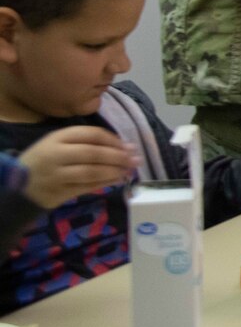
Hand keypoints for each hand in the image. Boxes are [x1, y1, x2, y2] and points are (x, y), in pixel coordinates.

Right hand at [19, 127, 137, 207]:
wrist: (20, 185)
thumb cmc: (44, 160)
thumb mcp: (59, 143)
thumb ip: (87, 142)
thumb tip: (125, 146)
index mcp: (58, 137)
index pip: (92, 134)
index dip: (114, 140)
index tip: (129, 146)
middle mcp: (57, 154)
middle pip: (94, 153)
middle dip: (118, 157)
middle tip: (135, 160)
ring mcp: (57, 175)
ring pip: (92, 172)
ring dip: (114, 171)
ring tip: (128, 171)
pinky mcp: (59, 192)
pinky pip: (87, 187)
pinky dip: (105, 183)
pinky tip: (117, 180)